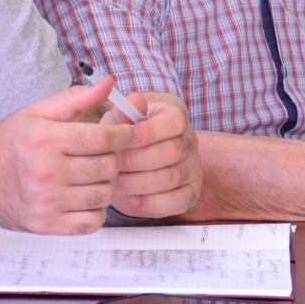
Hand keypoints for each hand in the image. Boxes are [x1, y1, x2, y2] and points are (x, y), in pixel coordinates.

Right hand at [0, 78, 135, 234]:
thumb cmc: (7, 145)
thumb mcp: (37, 112)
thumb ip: (76, 98)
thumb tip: (108, 83)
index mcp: (46, 140)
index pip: (103, 138)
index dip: (124, 134)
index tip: (130, 133)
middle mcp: (46, 172)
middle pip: (107, 167)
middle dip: (114, 158)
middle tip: (106, 154)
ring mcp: (46, 202)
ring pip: (104, 194)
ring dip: (106, 184)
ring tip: (94, 175)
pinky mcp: (47, 225)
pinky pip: (92, 222)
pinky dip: (96, 210)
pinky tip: (85, 197)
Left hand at [104, 88, 201, 218]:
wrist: (130, 161)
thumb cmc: (123, 136)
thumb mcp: (118, 121)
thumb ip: (123, 112)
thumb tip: (134, 100)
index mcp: (175, 116)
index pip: (175, 123)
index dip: (149, 132)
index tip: (122, 139)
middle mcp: (189, 140)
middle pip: (171, 153)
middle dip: (136, 162)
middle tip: (111, 166)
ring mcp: (192, 167)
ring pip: (171, 178)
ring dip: (139, 183)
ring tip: (116, 183)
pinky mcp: (190, 192)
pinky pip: (178, 201)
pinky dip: (153, 203)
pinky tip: (134, 199)